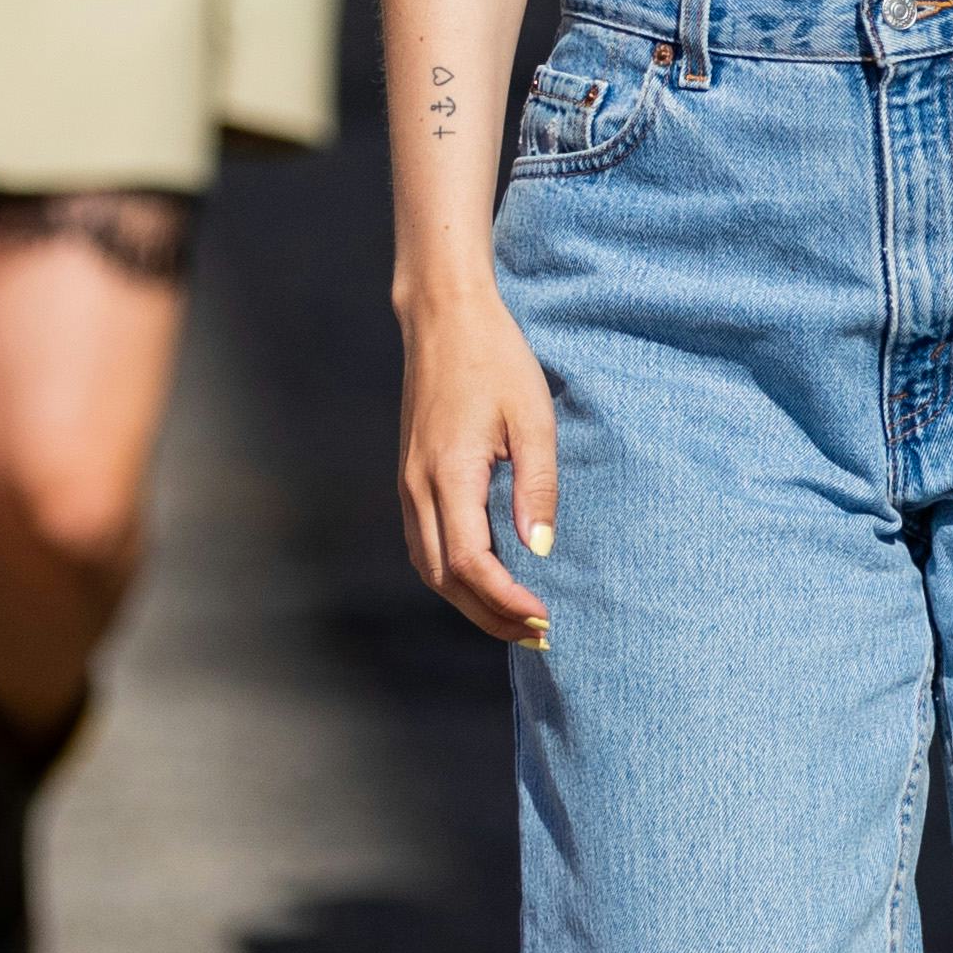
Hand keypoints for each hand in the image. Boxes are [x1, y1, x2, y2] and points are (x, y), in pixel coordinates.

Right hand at [396, 281, 558, 646]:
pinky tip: (486, 579)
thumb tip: (541, 548)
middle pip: (444, 578)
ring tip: (514, 618)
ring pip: (429, 566)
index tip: (544, 615)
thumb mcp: (533, 419)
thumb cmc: (495, 360)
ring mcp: (409, 483)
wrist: (443, 317)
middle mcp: (418, 486)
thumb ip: (537, 486)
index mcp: (449, 474)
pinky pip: (425, 543)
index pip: (470, 562)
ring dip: (468, 601)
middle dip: (489, 615)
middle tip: (536, 634)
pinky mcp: (411, 476)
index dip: (505, 598)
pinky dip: (453, 575)